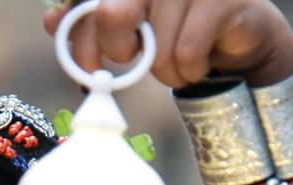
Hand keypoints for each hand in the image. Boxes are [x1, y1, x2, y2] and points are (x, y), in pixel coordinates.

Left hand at [42, 0, 292, 88]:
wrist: (240, 37)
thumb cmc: (180, 31)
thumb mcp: (131, 30)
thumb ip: (91, 25)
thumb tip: (53, 23)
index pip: (89, 6)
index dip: (81, 38)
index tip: (86, 65)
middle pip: (112, 15)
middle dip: (120, 50)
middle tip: (137, 58)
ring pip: (157, 47)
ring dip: (166, 72)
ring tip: (180, 63)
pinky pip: (186, 53)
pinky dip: (189, 71)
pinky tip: (199, 62)